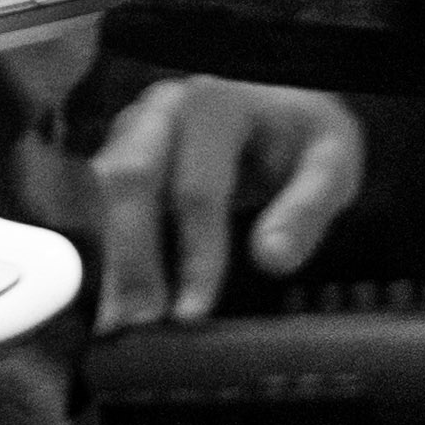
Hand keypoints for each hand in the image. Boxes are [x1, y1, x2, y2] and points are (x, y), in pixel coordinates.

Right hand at [85, 74, 369, 327]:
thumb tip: (272, 258)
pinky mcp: (117, 148)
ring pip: (103, 188)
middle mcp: (163, 107)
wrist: (278, 100)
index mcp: (216, 102)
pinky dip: (99, 247)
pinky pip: (94, 196)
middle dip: (132, 258)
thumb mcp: (331, 162)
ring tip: (116, 323)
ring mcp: (133, 125)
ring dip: (108, 257)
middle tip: (139, 324)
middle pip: (132, 180)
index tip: (193, 314)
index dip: (194, 254)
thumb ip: (308, 207)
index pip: (197, 187)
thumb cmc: (302, 134)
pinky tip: (108, 296)